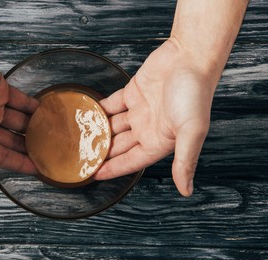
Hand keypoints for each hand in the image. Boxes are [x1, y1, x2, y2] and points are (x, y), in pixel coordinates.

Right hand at [0, 41, 37, 193]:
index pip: (0, 157)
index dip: (18, 163)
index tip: (38, 169)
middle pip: (11, 141)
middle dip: (28, 147)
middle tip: (51, 151)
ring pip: (18, 122)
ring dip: (33, 127)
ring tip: (53, 132)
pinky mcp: (0, 90)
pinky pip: (20, 103)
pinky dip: (32, 107)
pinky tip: (45, 111)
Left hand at [94, 39, 215, 195]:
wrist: (191, 56)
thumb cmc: (195, 93)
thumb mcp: (191, 131)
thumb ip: (184, 160)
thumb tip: (186, 190)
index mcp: (159, 141)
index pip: (130, 161)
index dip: (112, 169)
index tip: (93, 174)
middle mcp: (148, 128)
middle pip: (118, 146)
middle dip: (101, 152)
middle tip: (79, 157)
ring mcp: (139, 110)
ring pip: (113, 126)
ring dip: (97, 132)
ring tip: (77, 138)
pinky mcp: (132, 93)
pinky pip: (111, 105)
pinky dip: (99, 110)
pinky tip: (86, 114)